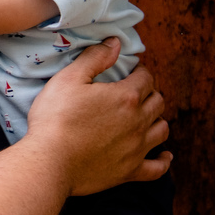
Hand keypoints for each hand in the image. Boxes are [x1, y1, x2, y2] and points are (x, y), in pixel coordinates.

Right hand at [24, 39, 169, 195]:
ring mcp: (137, 148)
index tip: (133, 71)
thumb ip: (94, 58)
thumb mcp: (68, 79)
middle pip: (158, 102)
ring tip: (147, 117)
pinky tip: (164, 155)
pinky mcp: (130, 171)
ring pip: (161, 130)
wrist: (50, 161)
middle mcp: (138, 121)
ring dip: (157, 120)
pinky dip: (164, 160)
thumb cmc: (55, 118)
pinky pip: (158, 167)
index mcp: (125, 97)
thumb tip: (115, 43)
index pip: (145, 79)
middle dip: (150, 93)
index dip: (140, 72)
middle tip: (137, 91)